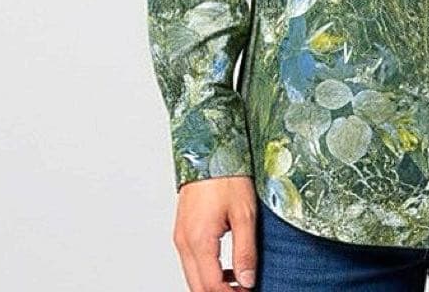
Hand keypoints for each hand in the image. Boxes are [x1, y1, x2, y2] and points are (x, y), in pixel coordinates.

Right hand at [172, 175, 257, 290]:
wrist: (209, 149)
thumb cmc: (227, 175)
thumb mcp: (244, 213)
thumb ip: (245, 251)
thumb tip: (247, 281)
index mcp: (199, 240)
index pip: (210, 287)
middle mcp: (184, 242)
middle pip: (197, 288)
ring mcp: (181, 236)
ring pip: (192, 277)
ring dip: (212, 286)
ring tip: (239, 285)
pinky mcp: (183, 230)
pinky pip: (191, 263)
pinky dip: (206, 273)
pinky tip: (226, 270)